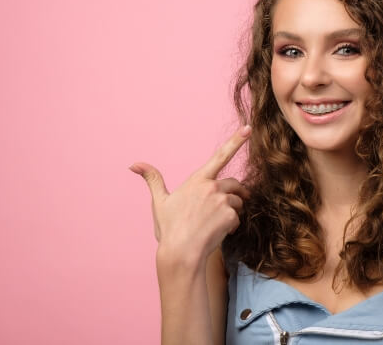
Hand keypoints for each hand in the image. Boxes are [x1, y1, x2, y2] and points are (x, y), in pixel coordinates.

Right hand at [129, 124, 252, 261]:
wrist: (180, 253)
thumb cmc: (169, 228)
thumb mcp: (160, 202)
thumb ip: (153, 180)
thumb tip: (134, 164)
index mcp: (198, 180)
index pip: (220, 155)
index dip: (236, 141)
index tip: (248, 128)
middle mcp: (212, 187)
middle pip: (234, 184)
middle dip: (236, 193)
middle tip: (228, 205)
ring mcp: (222, 201)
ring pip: (237, 202)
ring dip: (232, 211)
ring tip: (215, 224)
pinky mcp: (230, 215)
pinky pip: (237, 218)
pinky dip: (231, 225)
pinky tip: (217, 233)